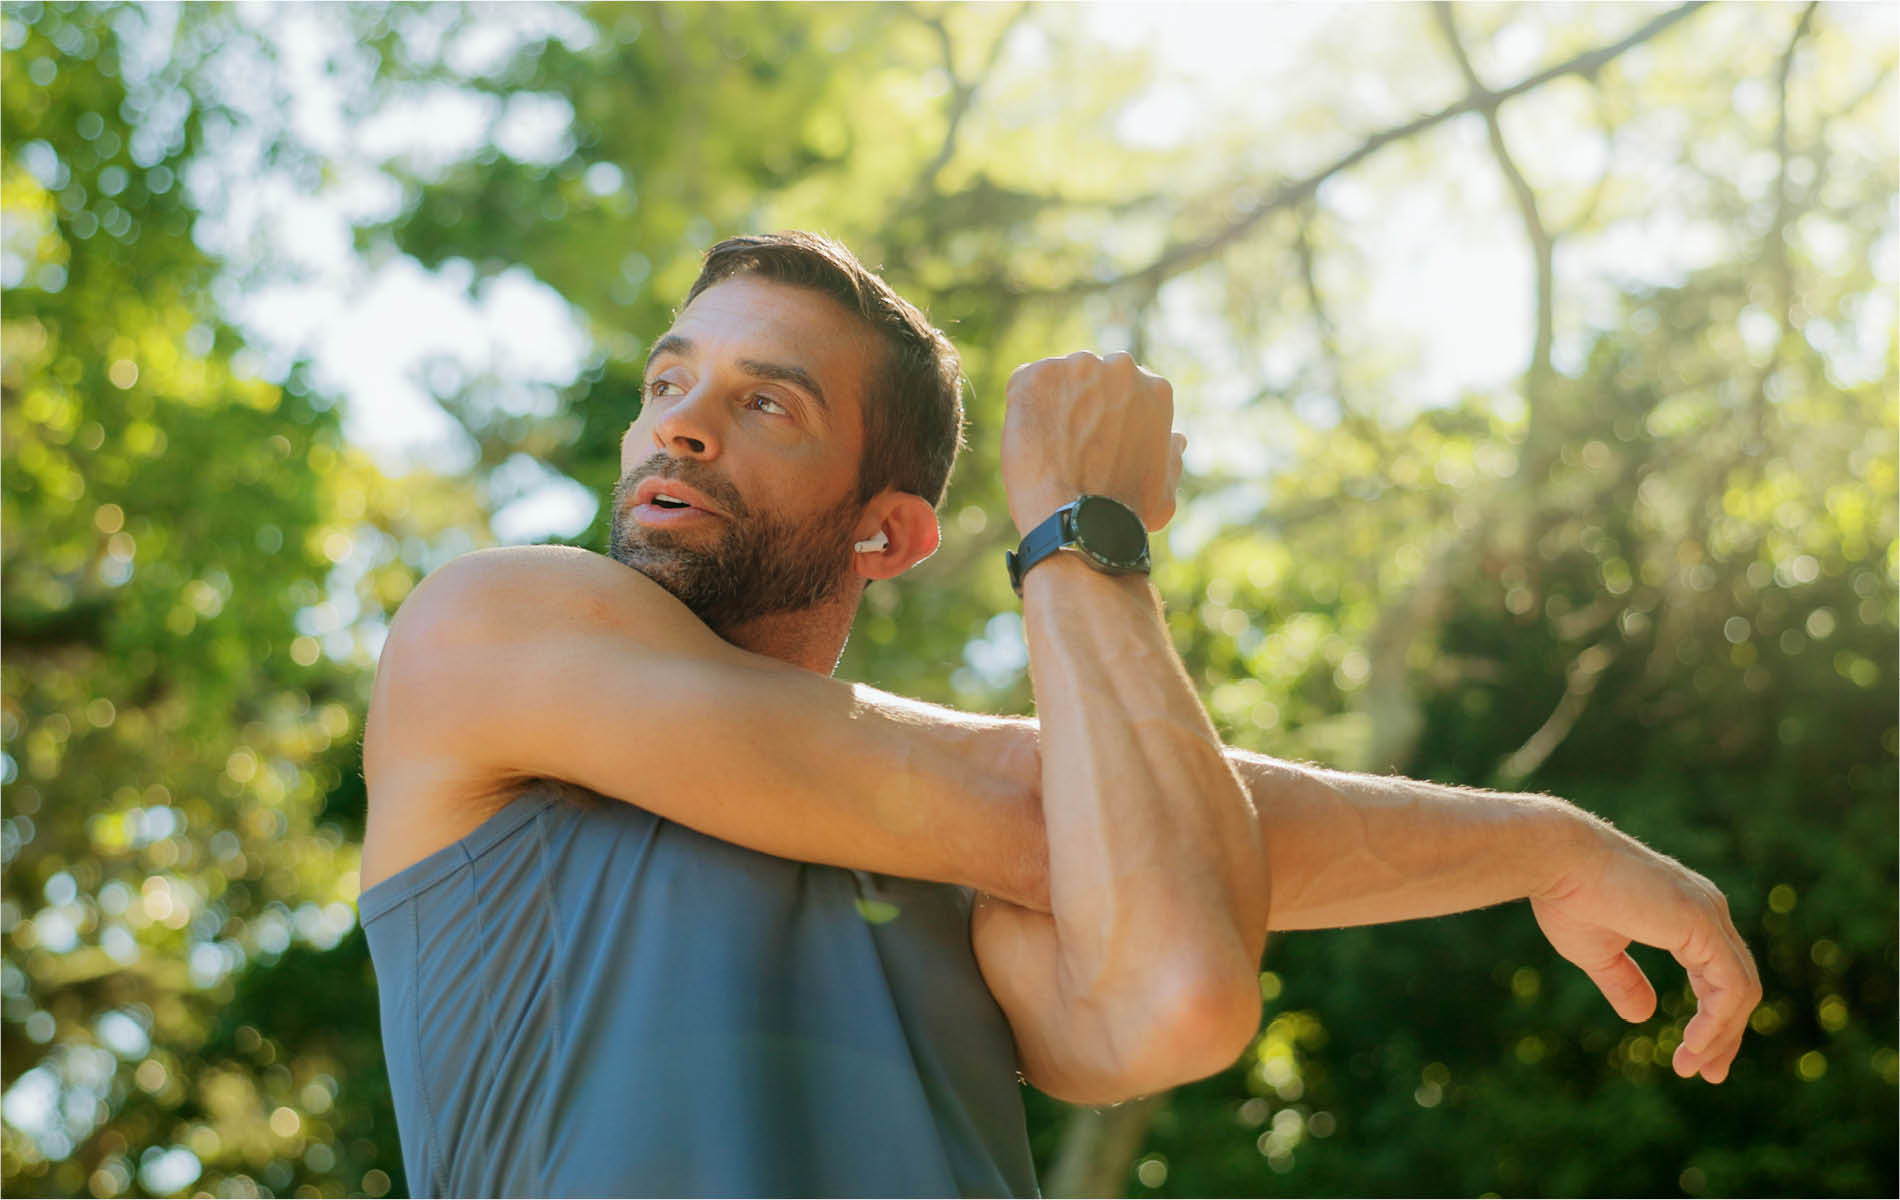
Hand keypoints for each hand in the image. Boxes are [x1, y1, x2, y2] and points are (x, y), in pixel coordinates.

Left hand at [1001, 351, 1185, 535]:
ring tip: (1048, 447)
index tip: (1097, 440)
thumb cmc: (1125, 514)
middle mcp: (1119, 367)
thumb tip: (1175, 438)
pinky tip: (1029, 441)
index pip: (1126, 390)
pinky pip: (1024, 385)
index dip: (1109, 417)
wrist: (1079, 522)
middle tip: (1070, 443)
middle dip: (1082, 403)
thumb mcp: (1164, 488)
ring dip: (1053, 405)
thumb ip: (1170, 456)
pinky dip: (1023, 408)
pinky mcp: (1035, 376)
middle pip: (1093, 378)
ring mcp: (1075, 367)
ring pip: (1059, 380)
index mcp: (1155, 389)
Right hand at [1530, 821, 1760, 1082]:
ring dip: (1720, 1035)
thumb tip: (1644, 1016)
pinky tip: (1693, 1045)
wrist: (1554, 861)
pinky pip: (1730, 988)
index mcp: (1686, 914)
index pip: (1719, 976)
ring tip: (1692, 1066)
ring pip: (1741, 990)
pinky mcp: (1703, 925)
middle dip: (1725, 1034)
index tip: (1692, 1056)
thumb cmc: (1567, 897)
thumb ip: (1624, 981)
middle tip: (1706, 1073)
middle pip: (1738, 985)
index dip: (1712, 1020)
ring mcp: (1709, 915)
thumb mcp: (1597, 952)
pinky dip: (1718, 1023)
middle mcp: (1707, 910)